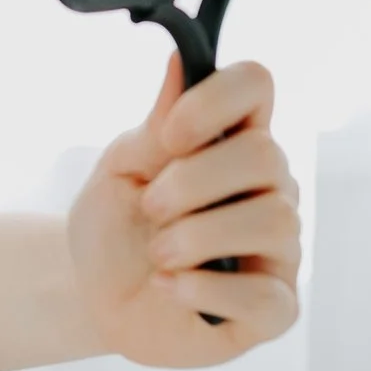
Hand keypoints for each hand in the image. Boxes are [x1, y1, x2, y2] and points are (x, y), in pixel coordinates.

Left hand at [67, 52, 302, 368]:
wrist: (93, 296)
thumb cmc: (115, 227)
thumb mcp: (120, 170)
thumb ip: (156, 125)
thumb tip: (180, 61)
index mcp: (231, 142)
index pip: (255, 85)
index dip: (215, 101)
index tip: (170, 135)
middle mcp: (268, 189)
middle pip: (264, 155)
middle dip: (189, 183)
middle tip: (149, 208)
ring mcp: (278, 250)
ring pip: (273, 220)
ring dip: (196, 237)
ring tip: (158, 255)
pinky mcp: (273, 308)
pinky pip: (265, 295)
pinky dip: (204, 289)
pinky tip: (169, 286)